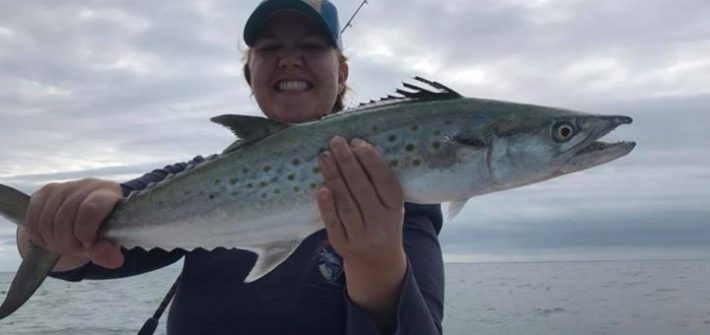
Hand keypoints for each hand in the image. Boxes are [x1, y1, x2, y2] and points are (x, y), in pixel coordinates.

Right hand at [21, 178, 123, 269]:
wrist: (84, 221)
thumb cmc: (101, 230)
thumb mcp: (108, 243)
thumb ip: (109, 251)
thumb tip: (114, 261)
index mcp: (109, 193)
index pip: (90, 208)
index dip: (84, 230)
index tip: (86, 244)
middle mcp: (87, 185)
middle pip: (65, 215)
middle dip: (67, 241)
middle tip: (73, 250)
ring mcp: (64, 187)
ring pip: (47, 218)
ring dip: (52, 240)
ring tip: (63, 246)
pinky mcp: (45, 192)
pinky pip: (33, 218)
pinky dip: (39, 235)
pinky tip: (50, 240)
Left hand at [316, 136, 406, 331]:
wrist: (377, 260)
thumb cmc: (382, 220)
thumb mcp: (390, 204)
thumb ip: (379, 182)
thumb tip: (357, 147)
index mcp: (395, 207)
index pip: (384, 180)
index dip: (371, 160)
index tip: (356, 141)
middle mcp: (380, 222)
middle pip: (362, 189)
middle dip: (347, 163)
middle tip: (336, 141)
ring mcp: (361, 235)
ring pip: (346, 204)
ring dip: (334, 178)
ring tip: (325, 157)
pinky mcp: (343, 244)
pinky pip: (333, 222)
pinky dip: (326, 205)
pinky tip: (320, 188)